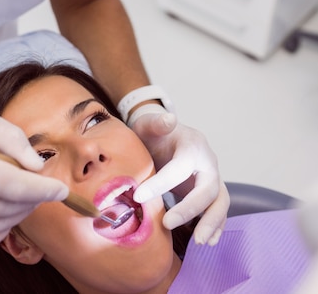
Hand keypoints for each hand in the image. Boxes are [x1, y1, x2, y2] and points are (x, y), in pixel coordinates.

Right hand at [0, 102, 67, 250]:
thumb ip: (9, 138)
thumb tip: (37, 165)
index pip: (13, 186)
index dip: (43, 190)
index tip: (62, 190)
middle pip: (8, 207)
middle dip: (34, 199)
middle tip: (44, 187)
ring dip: (19, 214)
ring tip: (26, 197)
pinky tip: (5, 215)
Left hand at [131, 108, 229, 244]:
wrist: (165, 138)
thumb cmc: (155, 133)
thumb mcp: (150, 124)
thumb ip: (156, 122)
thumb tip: (169, 118)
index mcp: (193, 146)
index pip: (180, 167)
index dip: (161, 183)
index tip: (138, 196)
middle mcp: (208, 163)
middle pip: (209, 188)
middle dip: (192, 209)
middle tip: (168, 224)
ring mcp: (211, 179)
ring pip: (220, 202)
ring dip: (212, 223)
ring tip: (199, 242)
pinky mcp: (210, 193)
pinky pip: (218, 211)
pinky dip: (216, 226)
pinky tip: (206, 241)